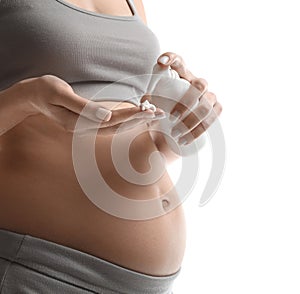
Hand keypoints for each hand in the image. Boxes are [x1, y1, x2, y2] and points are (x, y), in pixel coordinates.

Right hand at [17, 75, 163, 134]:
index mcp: (79, 122)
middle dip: (140, 120)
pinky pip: (110, 123)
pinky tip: (137, 116)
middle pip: (118, 126)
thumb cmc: (45, 91)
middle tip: (160, 114)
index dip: (131, 116)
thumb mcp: (60, 94)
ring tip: (154, 116)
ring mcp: (87, 126)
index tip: (148, 111)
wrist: (33, 97)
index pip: (111, 121)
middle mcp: (85, 128)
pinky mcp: (88, 122)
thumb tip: (106, 116)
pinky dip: (126, 120)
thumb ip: (83, 107)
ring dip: (135, 121)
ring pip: (116, 126)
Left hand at [156, 52, 221, 144]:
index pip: (178, 61)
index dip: (172, 58)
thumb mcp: (154, 103)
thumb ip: (148, 102)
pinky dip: (199, 130)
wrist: (175, 123)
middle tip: (172, 118)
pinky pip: (214, 116)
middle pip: (199, 85)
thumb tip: (143, 107)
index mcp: (181, 75)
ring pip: (208, 104)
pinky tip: (186, 140)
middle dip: (187, 103)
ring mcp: (209, 94)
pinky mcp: (216, 107)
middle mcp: (197, 81)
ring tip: (176, 135)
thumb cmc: (163, 109)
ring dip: (192, 121)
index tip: (161, 63)